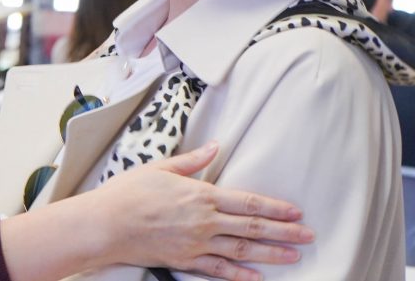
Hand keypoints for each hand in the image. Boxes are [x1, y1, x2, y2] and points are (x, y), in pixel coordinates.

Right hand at [84, 142, 312, 279]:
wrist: (106, 224)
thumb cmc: (128, 193)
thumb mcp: (161, 167)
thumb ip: (192, 161)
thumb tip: (215, 147)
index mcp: (201, 195)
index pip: (248, 202)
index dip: (275, 208)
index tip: (295, 211)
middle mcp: (204, 222)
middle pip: (252, 227)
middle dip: (284, 232)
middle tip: (308, 235)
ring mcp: (196, 244)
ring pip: (242, 250)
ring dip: (271, 254)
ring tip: (294, 257)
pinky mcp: (185, 261)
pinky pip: (218, 270)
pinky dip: (240, 275)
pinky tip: (257, 278)